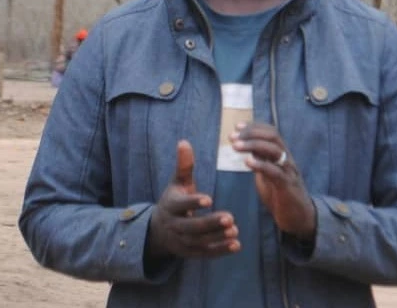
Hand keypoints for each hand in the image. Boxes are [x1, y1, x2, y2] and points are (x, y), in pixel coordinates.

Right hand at [146, 140, 239, 259]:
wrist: (159, 231)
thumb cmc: (174, 200)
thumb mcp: (177, 183)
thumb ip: (184, 165)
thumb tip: (184, 142)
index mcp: (171, 206)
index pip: (180, 205)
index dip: (193, 202)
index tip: (209, 199)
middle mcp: (174, 225)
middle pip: (191, 227)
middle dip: (210, 223)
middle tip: (230, 217)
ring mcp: (181, 242)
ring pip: (199, 242)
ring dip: (217, 238)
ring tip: (235, 230)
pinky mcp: (190, 253)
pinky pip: (205, 254)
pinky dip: (220, 251)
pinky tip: (237, 245)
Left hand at [231, 123, 315, 239]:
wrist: (299, 218)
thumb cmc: (281, 195)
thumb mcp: (268, 174)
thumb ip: (261, 160)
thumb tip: (247, 147)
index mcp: (282, 155)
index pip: (271, 132)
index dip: (254, 126)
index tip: (237, 127)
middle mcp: (287, 159)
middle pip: (273, 136)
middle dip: (251, 133)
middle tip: (233, 137)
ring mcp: (289, 171)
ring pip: (274, 150)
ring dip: (253, 145)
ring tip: (235, 146)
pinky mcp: (287, 186)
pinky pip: (275, 172)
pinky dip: (261, 164)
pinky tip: (248, 162)